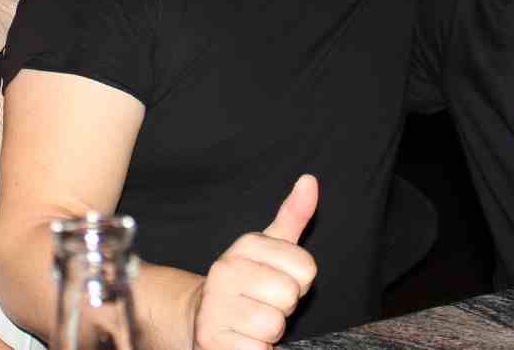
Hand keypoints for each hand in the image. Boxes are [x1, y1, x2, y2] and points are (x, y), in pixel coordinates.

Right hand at [193, 175, 318, 349]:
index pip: (306, 268)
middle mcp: (225, 271)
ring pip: (274, 324)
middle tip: (264, 304)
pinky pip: (258, 349)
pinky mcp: (211, 339)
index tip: (277, 281)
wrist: (203, 317)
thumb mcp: (271, 247)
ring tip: (252, 323)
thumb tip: (310, 181)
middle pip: (290, 295)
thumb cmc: (247, 283)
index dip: (299, 281)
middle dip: (283, 306)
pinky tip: (242, 340)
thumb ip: (294, 215)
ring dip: (269, 332)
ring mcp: (215, 306)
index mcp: (245, 246)